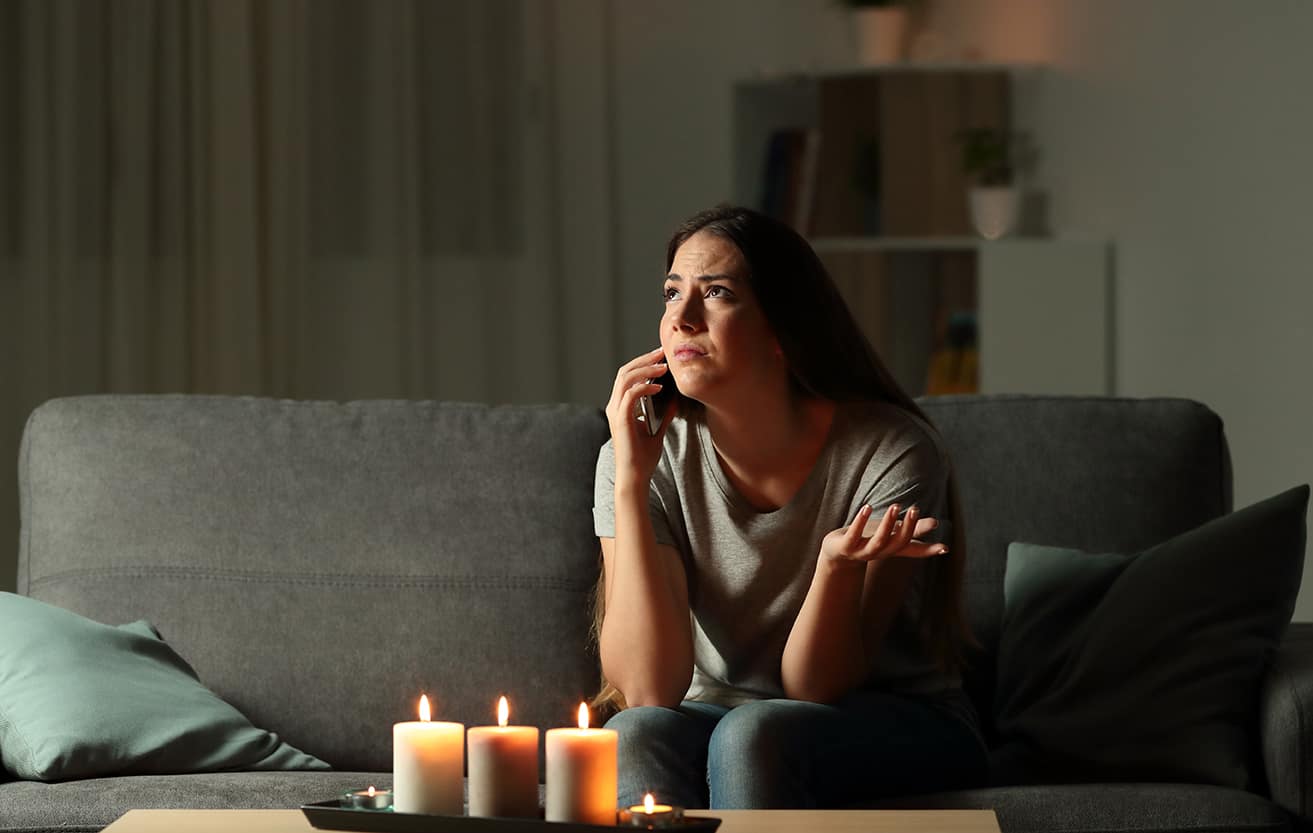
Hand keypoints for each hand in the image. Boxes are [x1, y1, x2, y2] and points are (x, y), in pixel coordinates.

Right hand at [605, 346, 674, 486]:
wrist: (636, 475)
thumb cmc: (643, 457)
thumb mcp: (657, 431)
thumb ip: (663, 415)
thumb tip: (673, 400)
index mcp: (620, 407)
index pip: (627, 376)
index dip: (643, 363)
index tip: (661, 357)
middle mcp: (614, 406)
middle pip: (625, 372)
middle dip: (644, 360)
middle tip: (662, 353)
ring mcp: (616, 412)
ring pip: (626, 379)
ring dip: (645, 369)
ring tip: (663, 367)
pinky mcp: (621, 419)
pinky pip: (631, 394)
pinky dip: (644, 387)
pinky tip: (658, 387)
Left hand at [819, 503, 948, 563]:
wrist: (836, 553)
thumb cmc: (866, 539)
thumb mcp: (889, 532)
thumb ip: (910, 529)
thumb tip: (935, 524)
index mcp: (892, 548)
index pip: (913, 550)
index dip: (928, 550)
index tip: (945, 548)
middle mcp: (880, 552)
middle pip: (898, 543)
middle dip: (907, 527)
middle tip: (915, 509)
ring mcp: (862, 551)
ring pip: (878, 541)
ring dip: (887, 524)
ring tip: (895, 505)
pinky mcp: (846, 546)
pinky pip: (854, 535)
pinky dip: (860, 521)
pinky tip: (867, 507)